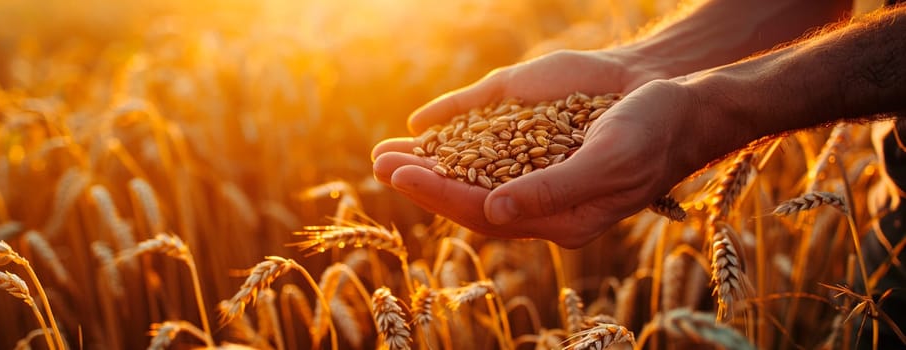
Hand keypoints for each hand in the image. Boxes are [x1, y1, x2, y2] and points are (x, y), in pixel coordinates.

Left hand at [372, 50, 709, 246]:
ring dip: (431, 164)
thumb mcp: (607, 161)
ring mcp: (542, 172)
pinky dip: (456, 142)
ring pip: (474, 175)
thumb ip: (552, 190)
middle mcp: (545, 201)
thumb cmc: (654, 134)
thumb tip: (492, 210)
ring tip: (386, 154)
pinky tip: (428, 134)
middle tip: (378, 164)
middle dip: (423, 182)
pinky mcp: (543, 144)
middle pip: (470, 198)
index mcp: (561, 219)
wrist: (686, 105)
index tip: (400, 175)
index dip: (439, 195)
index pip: (485, 214)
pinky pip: (490, 150)